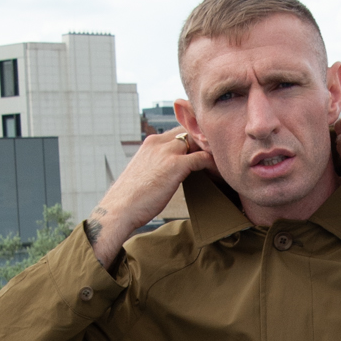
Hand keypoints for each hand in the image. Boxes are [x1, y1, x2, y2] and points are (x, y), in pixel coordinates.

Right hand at [84, 128, 214, 267]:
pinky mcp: (175, 165)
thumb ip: (157, 166)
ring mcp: (167, 152)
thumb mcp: (144, 173)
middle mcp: (158, 142)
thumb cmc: (130, 198)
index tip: (206, 150)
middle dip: (205, 142)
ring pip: (198, 141)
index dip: (194, 139)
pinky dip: (212, 164)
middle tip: (218, 155)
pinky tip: (218, 174)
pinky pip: (202, 158)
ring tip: (221, 163)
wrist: (119, 209)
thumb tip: (167, 174)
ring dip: (210, 151)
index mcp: (151, 143)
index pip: (179, 131)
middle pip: (191, 131)